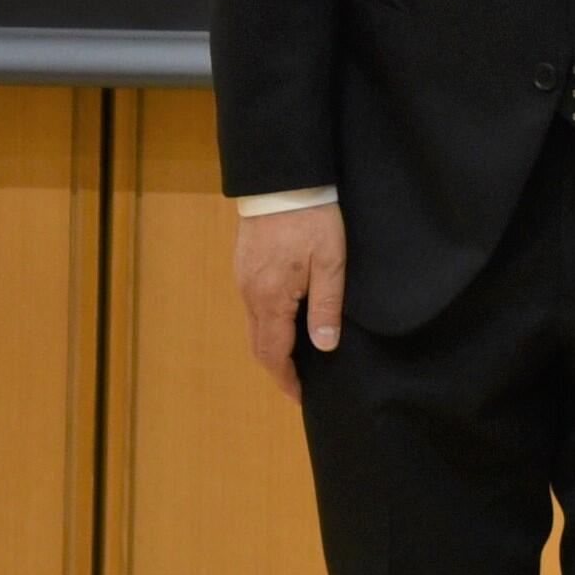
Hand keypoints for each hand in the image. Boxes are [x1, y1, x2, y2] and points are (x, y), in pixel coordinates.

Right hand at [234, 202, 346, 399]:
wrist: (281, 178)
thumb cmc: (311, 218)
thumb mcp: (331, 262)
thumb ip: (326, 306)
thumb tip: (323, 347)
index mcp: (272, 298)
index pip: (274, 353)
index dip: (287, 379)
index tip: (301, 396)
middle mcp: (251, 293)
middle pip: (258, 345)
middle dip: (277, 368)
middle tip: (298, 383)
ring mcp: (243, 278)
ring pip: (253, 326)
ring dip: (271, 346)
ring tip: (296, 357)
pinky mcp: (243, 265)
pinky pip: (252, 306)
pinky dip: (266, 324)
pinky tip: (285, 322)